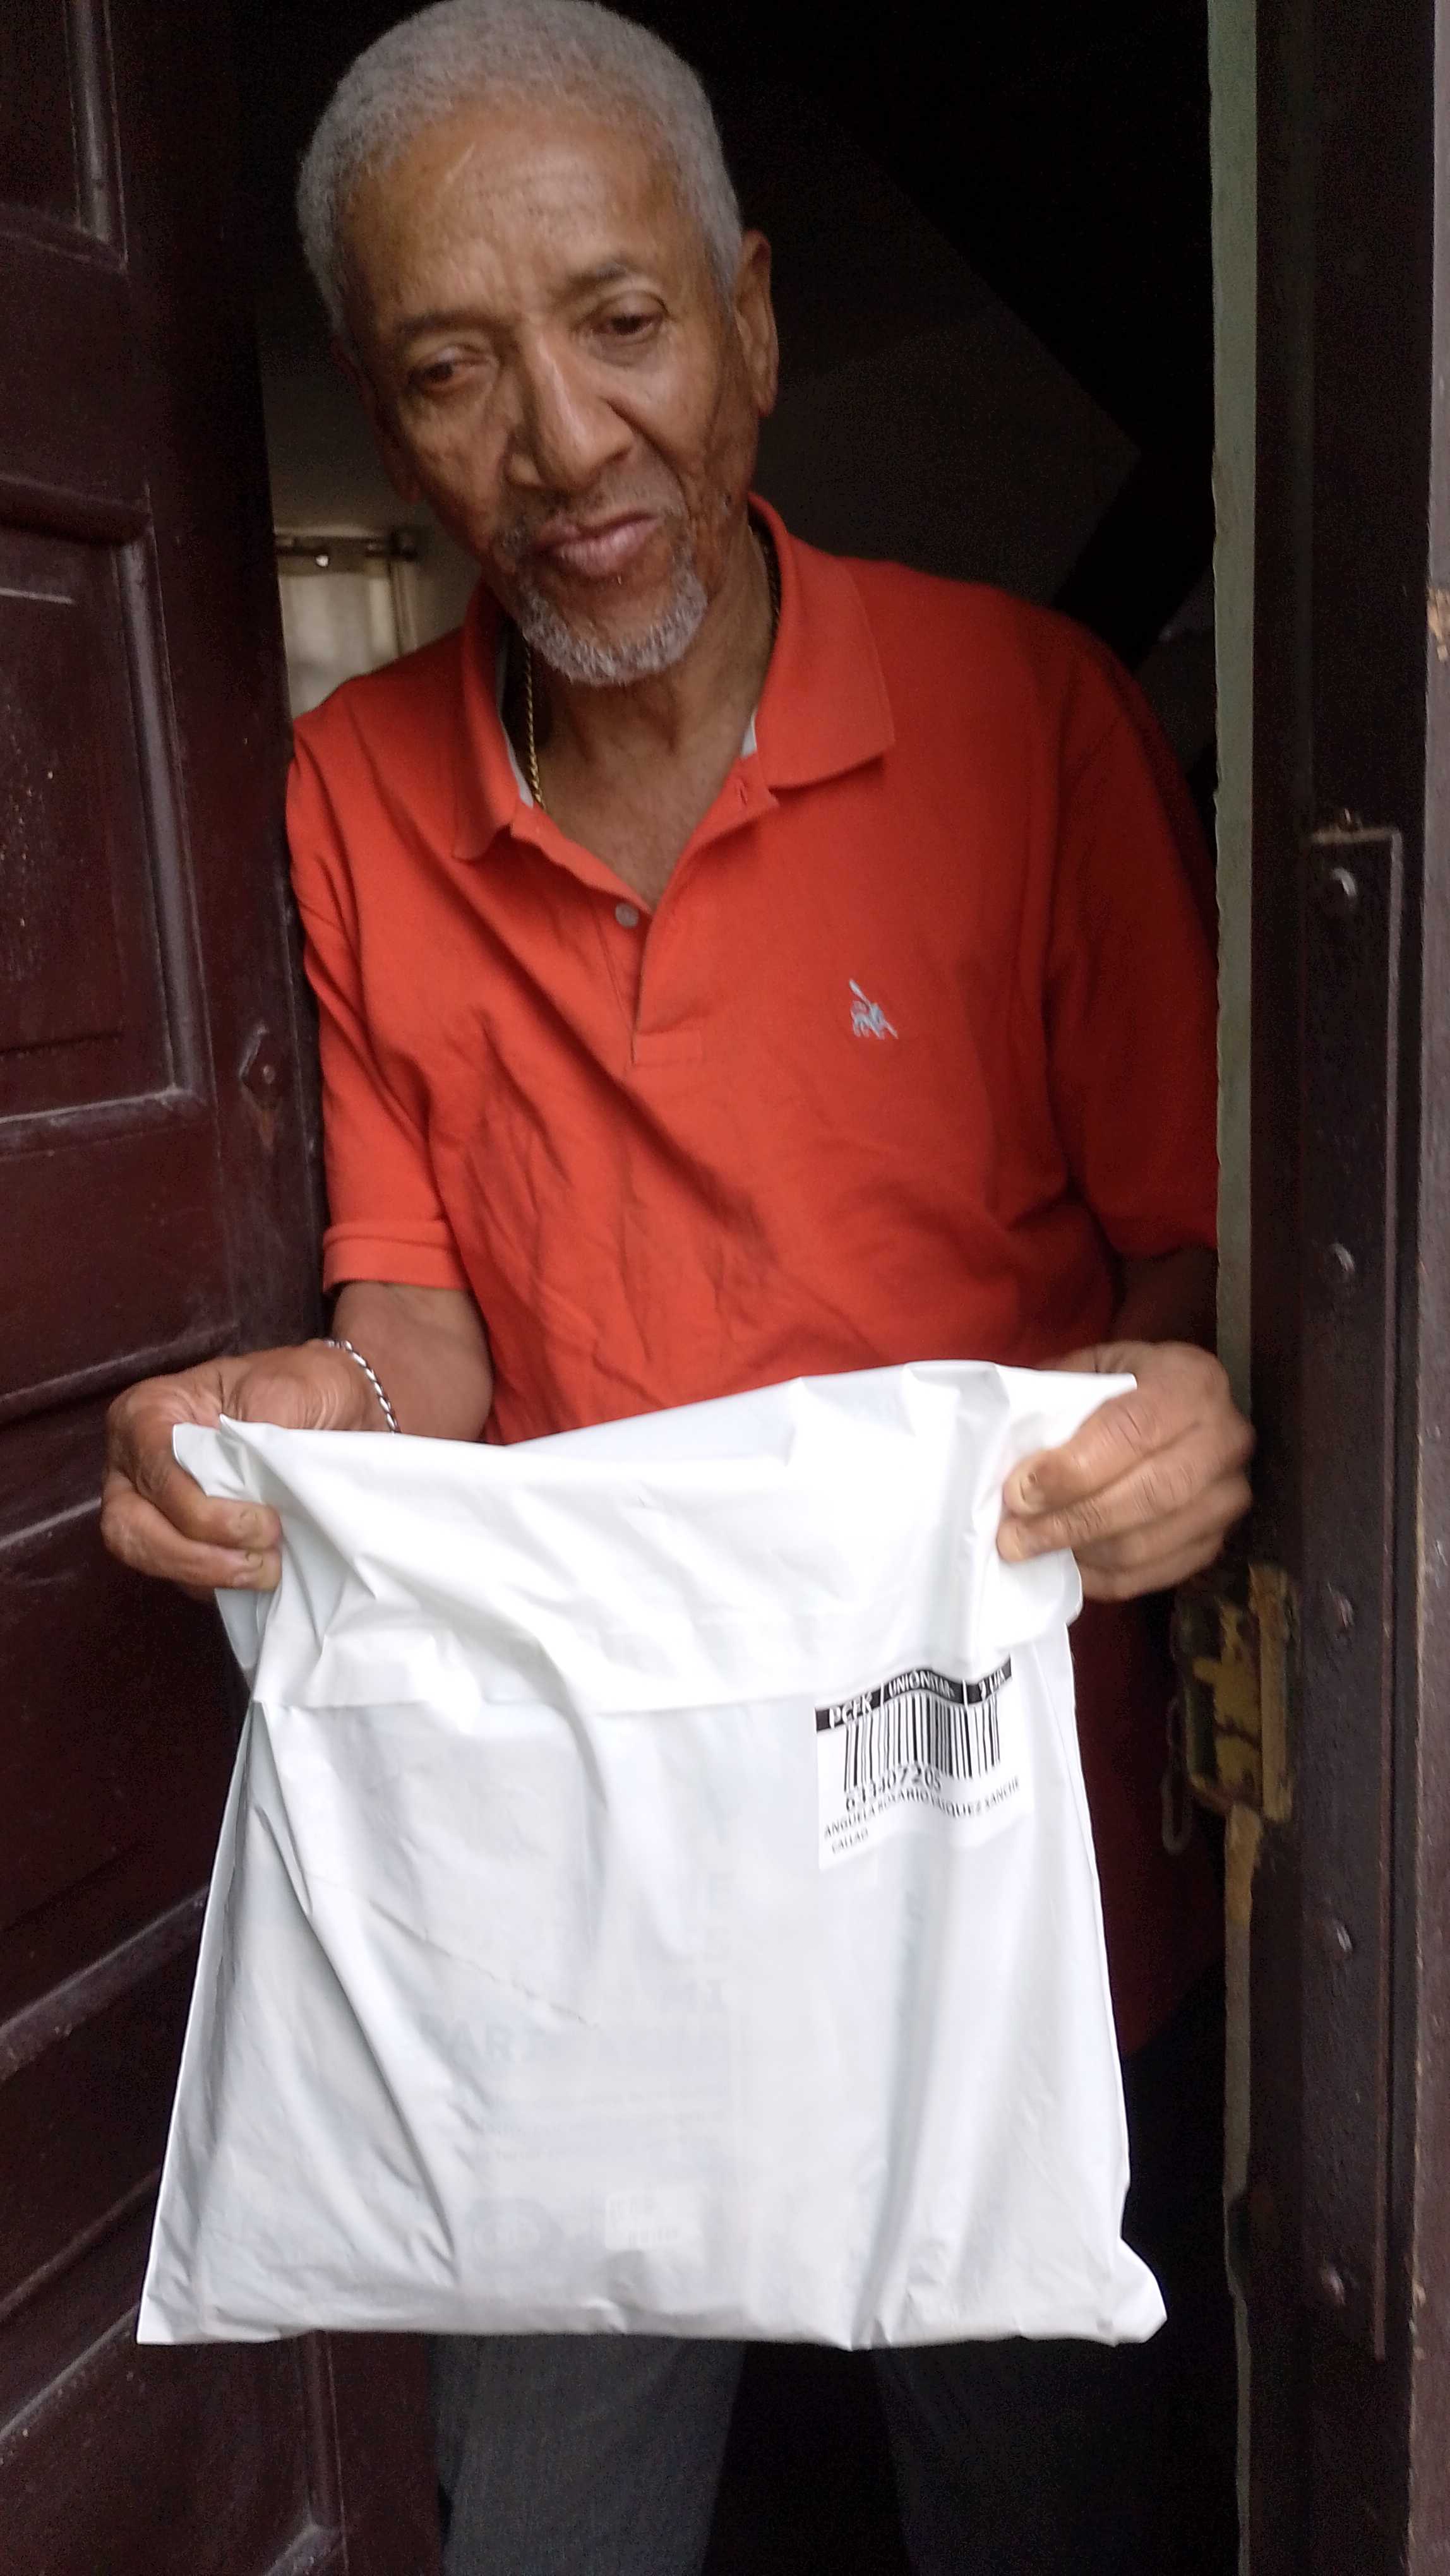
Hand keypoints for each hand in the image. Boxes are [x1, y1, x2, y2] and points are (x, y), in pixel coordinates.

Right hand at [101, 1342, 382, 1597]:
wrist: (337, 1406)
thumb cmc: (303, 1387)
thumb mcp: (287, 1390)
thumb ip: (259, 1436)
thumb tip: (248, 1492)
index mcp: (149, 1412)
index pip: (154, 1471)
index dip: (200, 1508)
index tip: (263, 1521)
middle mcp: (135, 1461)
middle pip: (130, 1526)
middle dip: (193, 1554)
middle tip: (261, 1558)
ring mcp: (150, 1504)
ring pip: (148, 1557)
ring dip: (207, 1573)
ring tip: (267, 1571)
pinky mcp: (178, 1538)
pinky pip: (179, 1574)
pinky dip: (216, 1582)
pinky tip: (259, 1574)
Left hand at [996, 1341, 1253, 1600]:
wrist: (1181, 1409)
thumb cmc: (1124, 1386)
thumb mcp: (1092, 1369)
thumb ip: (1056, 1399)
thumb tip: (1009, 1455)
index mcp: (1192, 1382)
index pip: (1135, 1431)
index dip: (1074, 1468)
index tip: (1020, 1491)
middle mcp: (1226, 1439)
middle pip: (1151, 1494)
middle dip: (1073, 1520)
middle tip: (1014, 1536)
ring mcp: (1229, 1496)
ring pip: (1151, 1542)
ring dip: (1082, 1553)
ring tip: (1029, 1550)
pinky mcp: (1218, 1540)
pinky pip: (1158, 1574)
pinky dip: (1105, 1578)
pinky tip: (1067, 1566)